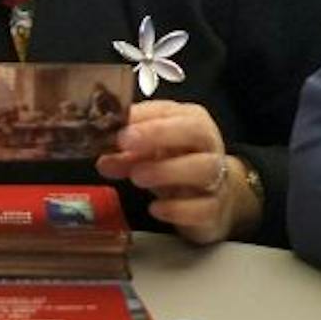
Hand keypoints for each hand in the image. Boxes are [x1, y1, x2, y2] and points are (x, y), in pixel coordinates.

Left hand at [96, 100, 257, 245]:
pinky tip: (156, 209)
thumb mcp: (150, 154)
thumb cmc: (177, 164)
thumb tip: (104, 159)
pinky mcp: (216, 207)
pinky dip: (178, 209)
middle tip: (125, 141)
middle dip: (159, 133)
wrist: (214, 198)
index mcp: (190, 121)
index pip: (170, 111)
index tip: (117, 126)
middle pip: (194, 130)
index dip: (143, 117)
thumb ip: (126, 154)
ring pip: (203, 168)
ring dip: (167, 170)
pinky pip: (203, 207)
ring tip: (137, 176)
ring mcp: (216, 176)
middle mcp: (207, 144)